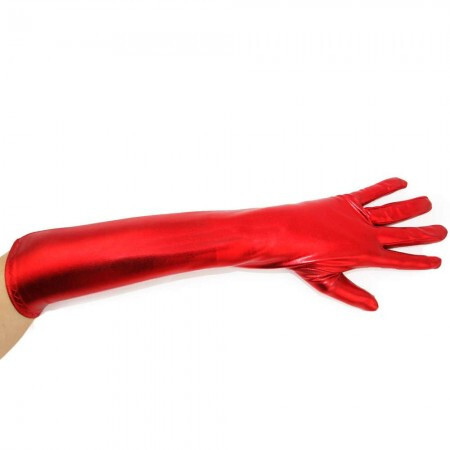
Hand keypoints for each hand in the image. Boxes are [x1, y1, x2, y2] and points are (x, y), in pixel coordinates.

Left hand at [242, 178, 446, 310]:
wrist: (284, 236)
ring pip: (393, 211)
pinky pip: (371, 192)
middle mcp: (366, 235)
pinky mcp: (345, 202)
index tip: (435, 260)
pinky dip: (387, 186)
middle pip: (403, 234)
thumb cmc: (302, 259)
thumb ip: (353, 294)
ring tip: (428, 203)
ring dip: (412, 207)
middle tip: (441, 231)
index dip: (420, 261)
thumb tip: (373, 306)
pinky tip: (401, 182)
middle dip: (424, 234)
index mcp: (364, 256)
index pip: (399, 260)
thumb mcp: (328, 283)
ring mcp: (357, 217)